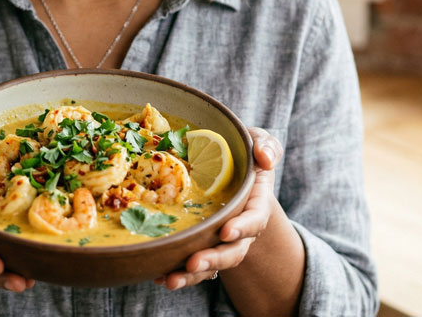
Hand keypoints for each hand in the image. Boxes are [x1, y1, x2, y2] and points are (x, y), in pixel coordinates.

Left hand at [155, 127, 283, 289]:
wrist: (226, 168)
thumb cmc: (242, 153)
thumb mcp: (257, 142)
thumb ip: (266, 146)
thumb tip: (266, 160)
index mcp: (255, 205)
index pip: (254, 220)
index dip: (243, 228)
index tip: (226, 231)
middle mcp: (239, 229)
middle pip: (232, 251)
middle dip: (213, 259)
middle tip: (192, 263)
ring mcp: (218, 240)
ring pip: (210, 265)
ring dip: (191, 276)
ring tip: (169, 280)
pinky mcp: (199, 245)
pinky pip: (190, 265)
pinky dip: (175, 272)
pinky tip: (156, 276)